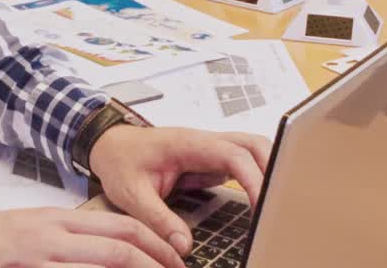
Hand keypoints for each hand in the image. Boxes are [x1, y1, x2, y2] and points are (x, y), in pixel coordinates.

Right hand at [0, 207, 184, 267]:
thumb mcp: (29, 231)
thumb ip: (66, 239)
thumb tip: (107, 251)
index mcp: (56, 220)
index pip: (120, 226)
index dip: (154, 242)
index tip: (175, 258)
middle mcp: (52, 235)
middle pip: (121, 246)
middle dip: (157, 262)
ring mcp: (40, 258)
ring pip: (103, 264)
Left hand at [88, 126, 271, 256]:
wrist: (109, 145)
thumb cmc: (119, 161)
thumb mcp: (131, 194)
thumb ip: (157, 219)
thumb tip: (182, 245)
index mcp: (188, 143)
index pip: (233, 154)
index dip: (253, 178)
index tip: (261, 204)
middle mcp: (204, 141)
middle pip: (253, 144)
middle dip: (272, 169)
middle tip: (276, 204)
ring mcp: (209, 149)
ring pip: (251, 149)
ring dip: (267, 170)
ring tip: (273, 202)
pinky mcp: (210, 160)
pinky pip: (241, 163)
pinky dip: (256, 176)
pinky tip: (258, 199)